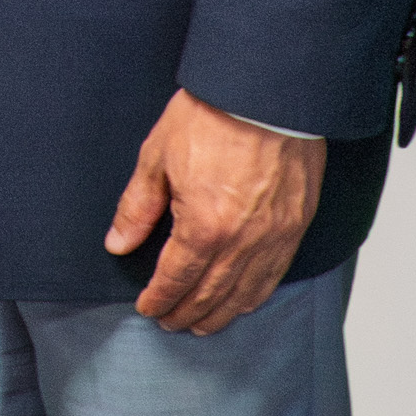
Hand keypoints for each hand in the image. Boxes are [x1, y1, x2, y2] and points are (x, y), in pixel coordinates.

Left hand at [104, 90, 326, 333]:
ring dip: (221, 313)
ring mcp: (274, 237)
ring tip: (202, 323)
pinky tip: (244, 300)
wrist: (267, 92)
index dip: (158, 298)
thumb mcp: (158, 156)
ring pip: (245, 293)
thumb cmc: (214, 115)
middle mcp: (242, 242)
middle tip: (170, 321)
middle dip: (185, 313)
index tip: (148, 307)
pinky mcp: (296, 225)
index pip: (176, 279)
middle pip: (209, 294)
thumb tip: (119, 243)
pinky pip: (275, 275)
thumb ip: (138, 207)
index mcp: (203, 227)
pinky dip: (256, 295)